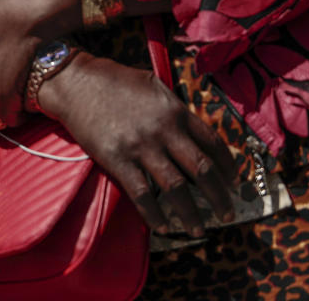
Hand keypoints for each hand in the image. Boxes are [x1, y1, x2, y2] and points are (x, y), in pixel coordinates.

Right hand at [38, 53, 237, 236]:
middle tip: (227, 213)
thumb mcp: (152, 85)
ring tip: (199, 229)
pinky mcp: (117, 159)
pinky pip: (142, 193)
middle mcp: (164, 130)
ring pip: (176, 187)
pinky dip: (155, 214)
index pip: (212, 143)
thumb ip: (173, 107)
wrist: (75, 82)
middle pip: (201, 170)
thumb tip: (190, 130)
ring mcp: (141, 146)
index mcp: (175, 111)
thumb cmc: (112, 79)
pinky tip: (163, 226)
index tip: (233, 181)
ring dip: (191, 213)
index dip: (227, 166)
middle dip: (219, 196)